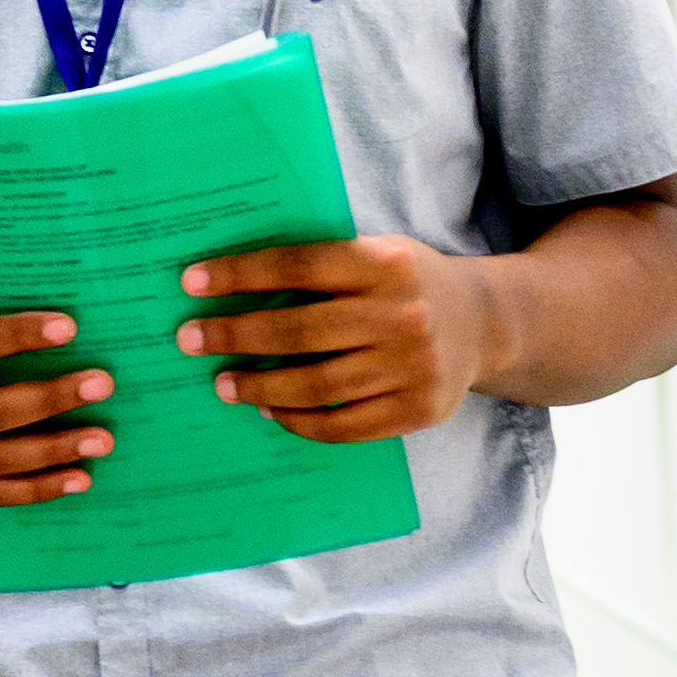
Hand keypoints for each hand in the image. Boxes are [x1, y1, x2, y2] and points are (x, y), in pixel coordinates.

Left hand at [173, 233, 501, 443]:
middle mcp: (402, 315)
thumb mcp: (380, 252)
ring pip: (316, 385)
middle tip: (190, 339)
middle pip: (299, 331)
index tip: (191, 283)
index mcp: (386, 263)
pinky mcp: (417, 409)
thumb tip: (232, 279)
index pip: (298, 267)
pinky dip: (298, 420)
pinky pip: (343, 425)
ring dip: (258, 386)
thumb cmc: (409, 283)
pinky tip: (269, 409)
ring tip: (223, 383)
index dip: (240, 274)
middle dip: (234, 335)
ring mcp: (412, 367)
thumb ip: (324, 263)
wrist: (486, 323)